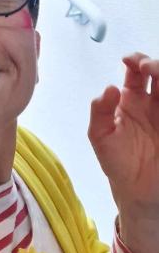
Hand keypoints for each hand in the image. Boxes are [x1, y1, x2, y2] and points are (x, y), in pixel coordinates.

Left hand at [88, 54, 158, 252]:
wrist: (137, 192)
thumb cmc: (118, 163)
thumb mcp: (100, 137)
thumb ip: (99, 112)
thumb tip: (109, 88)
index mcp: (132, 99)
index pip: (137, 70)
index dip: (136, 60)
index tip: (130, 61)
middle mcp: (153, 102)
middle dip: (155, 64)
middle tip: (148, 68)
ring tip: (157, 75)